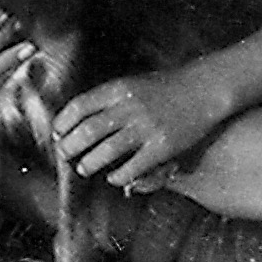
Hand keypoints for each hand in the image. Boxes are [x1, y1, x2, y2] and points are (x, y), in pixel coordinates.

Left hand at [52, 70, 222, 190]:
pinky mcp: (162, 146)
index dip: (63, 122)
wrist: (205, 89)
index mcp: (120, 88)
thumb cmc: (167, 87)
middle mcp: (130, 106)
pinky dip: (118, 176)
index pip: (80, 106)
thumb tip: (80, 118)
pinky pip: (133, 167)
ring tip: (84, 168)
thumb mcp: (134, 83)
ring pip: (106, 151)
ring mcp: (146, 126)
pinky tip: (114, 178)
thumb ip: (109, 99)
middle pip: (88, 130)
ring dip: (89, 163)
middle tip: (64, 154)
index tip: (57, 133)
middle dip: (70, 146)